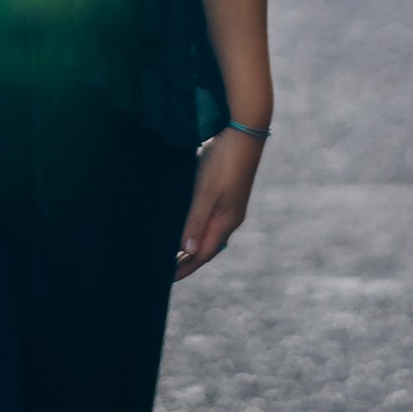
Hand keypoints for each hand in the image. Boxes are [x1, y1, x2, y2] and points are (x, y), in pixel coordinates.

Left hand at [175, 126, 263, 274]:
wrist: (243, 133)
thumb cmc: (223, 162)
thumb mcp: (206, 192)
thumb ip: (196, 220)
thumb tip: (187, 250)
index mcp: (226, 222)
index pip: (203, 253)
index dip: (186, 266)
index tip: (169, 278)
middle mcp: (230, 218)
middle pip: (208, 247)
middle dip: (190, 260)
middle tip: (169, 270)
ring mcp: (231, 206)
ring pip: (210, 233)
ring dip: (194, 244)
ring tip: (176, 252)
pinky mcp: (228, 194)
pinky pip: (211, 220)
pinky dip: (199, 228)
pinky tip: (189, 224)